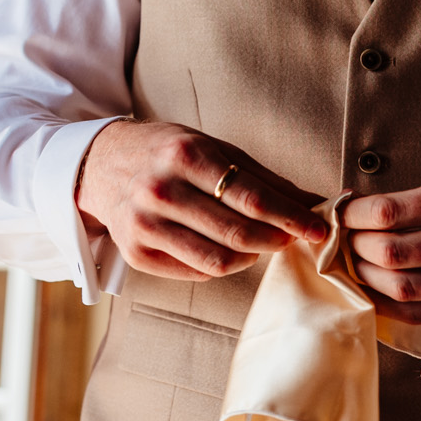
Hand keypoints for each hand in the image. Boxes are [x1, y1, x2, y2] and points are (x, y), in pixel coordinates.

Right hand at [75, 120, 329, 282]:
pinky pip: (197, 272)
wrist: (102, 164)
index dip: (292, 217)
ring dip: (252, 257)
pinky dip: (222, 265)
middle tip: (294, 238)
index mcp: (185, 155)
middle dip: (278, 240)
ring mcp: (146, 225)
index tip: (319, 228)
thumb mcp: (212, 148)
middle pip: (239, 233)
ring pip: (220, 261)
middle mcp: (162, 190)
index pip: (253, 198)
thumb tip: (313, 202)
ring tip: (260, 244)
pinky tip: (226, 249)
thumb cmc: (166, 152)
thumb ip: (262, 177)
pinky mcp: (136, 254)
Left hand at [341, 173, 420, 324]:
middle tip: (344, 242)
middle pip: (391, 253)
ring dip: (367, 279)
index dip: (354, 216)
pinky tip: (373, 295)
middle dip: (355, 248)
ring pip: (403, 288)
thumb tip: (361, 213)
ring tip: (355, 267)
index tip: (340, 215)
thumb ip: (416, 201)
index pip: (390, 213)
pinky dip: (389, 307)